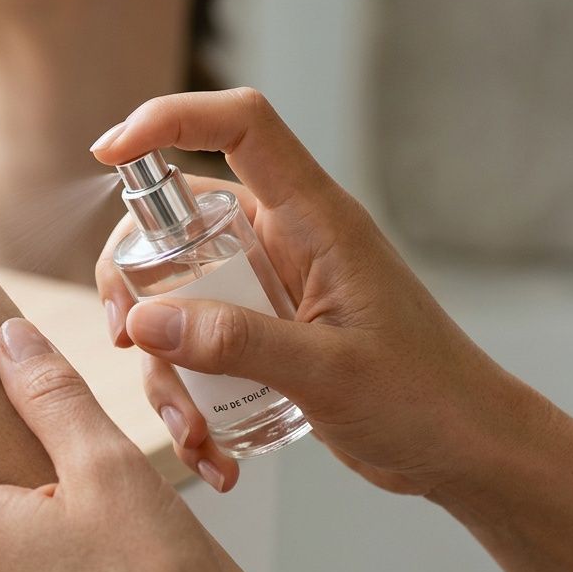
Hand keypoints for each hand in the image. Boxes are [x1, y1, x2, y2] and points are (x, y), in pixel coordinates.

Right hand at [92, 88, 538, 496]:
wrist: (465, 452)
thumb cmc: (426, 399)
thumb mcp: (328, 372)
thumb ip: (235, 342)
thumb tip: (141, 321)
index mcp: (314, 219)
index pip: (240, 127)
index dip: (170, 119)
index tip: (107, 152)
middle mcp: (284, 243)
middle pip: (176, 222)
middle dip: (135, 283)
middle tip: (124, 338)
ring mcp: (268, 291)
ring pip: (175, 299)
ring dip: (165, 369)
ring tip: (192, 432)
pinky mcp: (260, 336)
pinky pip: (195, 350)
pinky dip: (188, 398)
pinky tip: (211, 450)